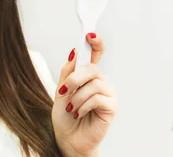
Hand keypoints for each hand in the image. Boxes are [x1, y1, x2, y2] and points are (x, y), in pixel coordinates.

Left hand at [52, 33, 117, 156]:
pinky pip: (98, 98)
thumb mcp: (60, 90)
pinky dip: (83, 106)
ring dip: (77, 97)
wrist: (67, 138)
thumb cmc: (64, 116)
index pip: (95, 54)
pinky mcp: (111, 107)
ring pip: (94, 84)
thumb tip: (75, 52)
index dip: (95, 42)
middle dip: (74, 79)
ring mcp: (108, 94)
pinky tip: (79, 113)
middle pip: (91, 68)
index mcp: (88, 75)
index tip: (89, 33)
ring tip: (72, 108)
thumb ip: (68, 71)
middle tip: (64, 92)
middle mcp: (100, 81)